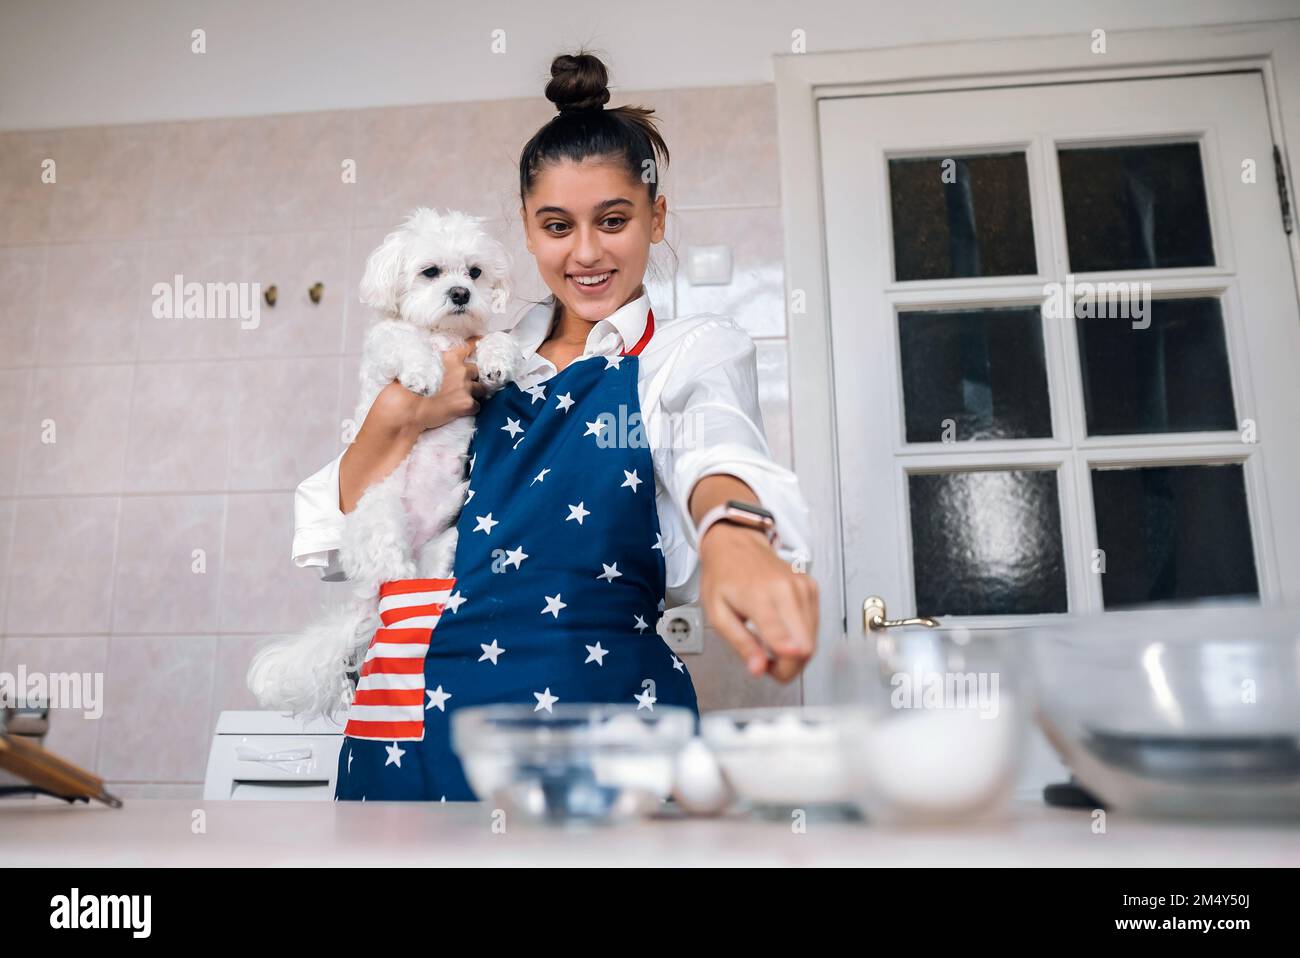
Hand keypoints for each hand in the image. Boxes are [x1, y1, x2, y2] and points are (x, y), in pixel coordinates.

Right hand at [412, 336, 486, 428]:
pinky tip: (459, 410)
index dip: (475, 343)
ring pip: (480, 388)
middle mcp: (461, 371)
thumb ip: (433, 357)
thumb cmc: (408, 386)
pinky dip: (471, 408)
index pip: (468, 346)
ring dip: (474, 392)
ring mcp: (466, 388)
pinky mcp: (467, 404)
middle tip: (460, 382)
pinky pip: (477, 406)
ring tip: (461, 397)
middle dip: (470, 375)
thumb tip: (433, 353)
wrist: (408, 408)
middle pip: (476, 370)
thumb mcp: (419, 362)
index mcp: (450, 357)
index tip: (480, 340)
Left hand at [698, 523, 817, 681]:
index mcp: (760, 596)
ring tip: (769, 645)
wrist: (736, 544)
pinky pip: (814, 627)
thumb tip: (758, 669)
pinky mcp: (811, 588)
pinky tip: (781, 632)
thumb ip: (740, 643)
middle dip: (787, 666)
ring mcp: (803, 588)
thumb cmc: (724, 576)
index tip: (776, 674)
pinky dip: (800, 637)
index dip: (784, 664)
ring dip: (793, 654)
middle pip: (805, 647)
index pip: (782, 637)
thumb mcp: (718, 613)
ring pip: (812, 641)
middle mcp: (788, 590)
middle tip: (764, 662)